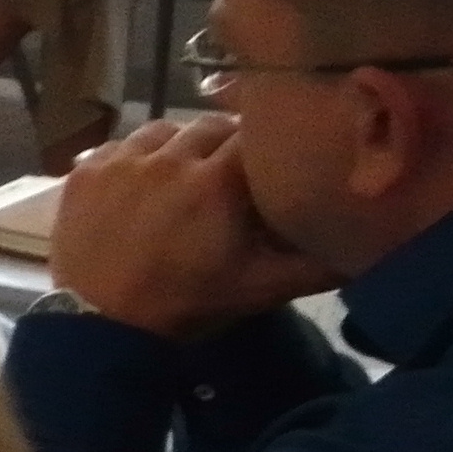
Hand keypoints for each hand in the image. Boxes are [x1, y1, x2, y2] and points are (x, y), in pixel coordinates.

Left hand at [44, 115, 336, 339]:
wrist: (98, 325)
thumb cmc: (185, 306)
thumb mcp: (259, 289)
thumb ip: (317, 266)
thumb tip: (367, 251)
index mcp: (215, 182)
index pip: (256, 134)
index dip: (268, 144)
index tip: (274, 160)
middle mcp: (168, 158)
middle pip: (211, 126)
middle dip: (227, 144)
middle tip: (232, 173)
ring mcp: (121, 160)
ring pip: (165, 130)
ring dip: (181, 146)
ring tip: (187, 175)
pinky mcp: (85, 170)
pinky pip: (122, 145)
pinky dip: (138, 158)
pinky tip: (144, 183)